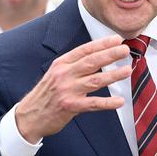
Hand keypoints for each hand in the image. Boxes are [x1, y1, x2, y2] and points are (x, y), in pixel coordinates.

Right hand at [15, 35, 130, 142]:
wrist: (29, 116)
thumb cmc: (46, 94)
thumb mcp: (56, 74)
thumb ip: (74, 66)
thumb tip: (97, 56)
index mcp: (61, 64)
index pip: (84, 50)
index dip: (102, 44)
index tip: (116, 39)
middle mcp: (64, 74)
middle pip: (91, 62)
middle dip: (110, 55)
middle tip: (125, 50)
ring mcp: (67, 90)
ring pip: (95, 80)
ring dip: (113, 75)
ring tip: (127, 70)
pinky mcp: (70, 106)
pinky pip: (92, 103)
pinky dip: (107, 103)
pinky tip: (119, 101)